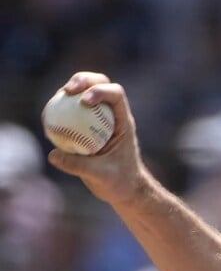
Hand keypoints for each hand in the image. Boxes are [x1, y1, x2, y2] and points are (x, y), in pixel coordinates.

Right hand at [45, 72, 153, 206]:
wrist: (124, 189)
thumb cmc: (120, 182)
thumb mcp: (101, 176)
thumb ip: (78, 166)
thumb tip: (53, 154)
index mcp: (123, 121)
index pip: (116, 94)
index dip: (100, 90)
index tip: (84, 101)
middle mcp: (112, 115)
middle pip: (99, 84)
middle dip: (82, 80)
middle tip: (67, 91)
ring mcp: (98, 118)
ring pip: (83, 94)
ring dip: (67, 92)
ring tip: (52, 106)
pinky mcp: (85, 126)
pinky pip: (71, 112)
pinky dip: (58, 111)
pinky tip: (47, 119)